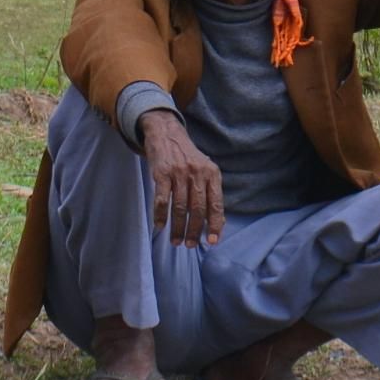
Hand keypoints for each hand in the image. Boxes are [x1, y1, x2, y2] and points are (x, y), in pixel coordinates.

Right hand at [140, 110, 224, 246]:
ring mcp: (179, 173)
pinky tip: (160, 226)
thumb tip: (219, 223)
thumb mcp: (205, 170)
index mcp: (212, 174)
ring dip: (178, 227)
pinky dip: (161, 215)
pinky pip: (162, 199)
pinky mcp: (162, 173)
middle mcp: (198, 173)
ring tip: (176, 241)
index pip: (216, 204)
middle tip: (191, 245)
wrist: (167, 133)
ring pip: (180, 207)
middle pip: (198, 209)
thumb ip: (211, 193)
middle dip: (195, 230)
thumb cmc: (188, 158)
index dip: (215, 224)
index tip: (213, 241)